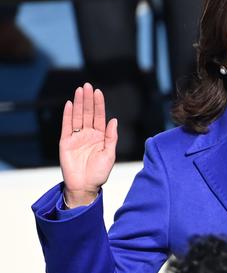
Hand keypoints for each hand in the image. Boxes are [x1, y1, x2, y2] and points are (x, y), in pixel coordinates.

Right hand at [60, 83, 117, 206]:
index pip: (99, 116)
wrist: (85, 186)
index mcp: (100, 136)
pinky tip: (68, 104)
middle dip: (88, 99)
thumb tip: (114, 120)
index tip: (98, 92)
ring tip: (79, 90)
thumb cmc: (99, 172)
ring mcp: (76, 137)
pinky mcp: (65, 142)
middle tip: (87, 86)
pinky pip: (66, 126)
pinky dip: (67, 115)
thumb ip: (111, 137)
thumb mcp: (109, 154)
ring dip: (78, 103)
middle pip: (87, 113)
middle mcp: (88, 134)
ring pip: (77, 116)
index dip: (98, 104)